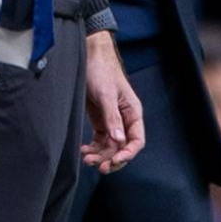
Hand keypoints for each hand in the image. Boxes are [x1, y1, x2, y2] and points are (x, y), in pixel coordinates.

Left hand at [81, 32, 144, 173]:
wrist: (88, 54)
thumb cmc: (100, 70)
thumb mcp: (106, 94)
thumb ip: (112, 118)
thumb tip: (119, 142)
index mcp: (133, 112)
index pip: (136, 140)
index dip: (127, 154)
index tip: (114, 161)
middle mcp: (124, 118)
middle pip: (123, 147)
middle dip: (112, 159)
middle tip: (98, 167)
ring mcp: (111, 119)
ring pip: (110, 146)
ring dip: (100, 155)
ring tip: (86, 158)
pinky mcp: (99, 119)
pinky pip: (100, 139)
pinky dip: (93, 147)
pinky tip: (84, 150)